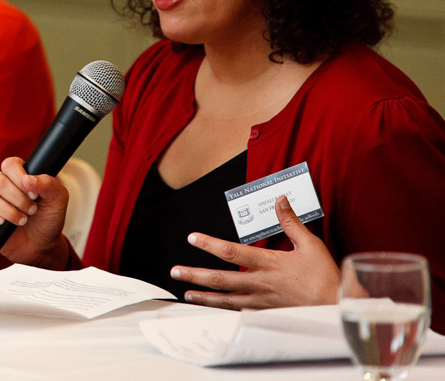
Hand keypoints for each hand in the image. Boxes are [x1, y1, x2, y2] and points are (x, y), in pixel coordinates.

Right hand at [0, 156, 71, 268]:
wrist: (43, 246)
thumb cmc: (48, 219)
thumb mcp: (58, 200)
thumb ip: (49, 184)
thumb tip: (27, 179)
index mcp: (17, 176)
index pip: (10, 164)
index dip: (20, 178)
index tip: (34, 194)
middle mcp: (1, 186)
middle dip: (18, 199)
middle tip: (32, 210)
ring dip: (9, 211)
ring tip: (23, 220)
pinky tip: (1, 223)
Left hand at [171, 195, 339, 308]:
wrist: (337, 307)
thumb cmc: (325, 277)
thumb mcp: (309, 244)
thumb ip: (290, 222)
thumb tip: (280, 200)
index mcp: (268, 263)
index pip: (231, 251)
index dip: (209, 244)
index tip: (192, 238)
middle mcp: (260, 282)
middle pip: (220, 279)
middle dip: (195, 274)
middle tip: (175, 271)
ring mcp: (261, 300)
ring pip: (226, 299)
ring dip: (204, 296)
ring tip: (187, 293)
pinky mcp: (267, 313)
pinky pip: (240, 312)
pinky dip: (223, 310)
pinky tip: (213, 309)